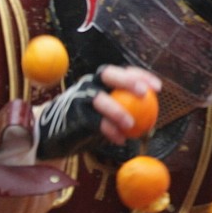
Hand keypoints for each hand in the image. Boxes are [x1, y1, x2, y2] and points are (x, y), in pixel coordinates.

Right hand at [30, 67, 163, 156]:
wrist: (53, 133)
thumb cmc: (85, 122)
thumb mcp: (106, 112)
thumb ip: (124, 108)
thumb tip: (152, 113)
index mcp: (99, 80)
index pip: (123, 72)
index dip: (141, 76)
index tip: (158, 88)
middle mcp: (89, 84)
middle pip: (109, 75)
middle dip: (127, 81)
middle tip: (144, 94)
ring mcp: (79, 98)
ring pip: (101, 99)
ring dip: (118, 112)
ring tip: (131, 125)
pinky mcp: (74, 115)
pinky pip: (94, 122)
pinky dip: (109, 131)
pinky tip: (121, 140)